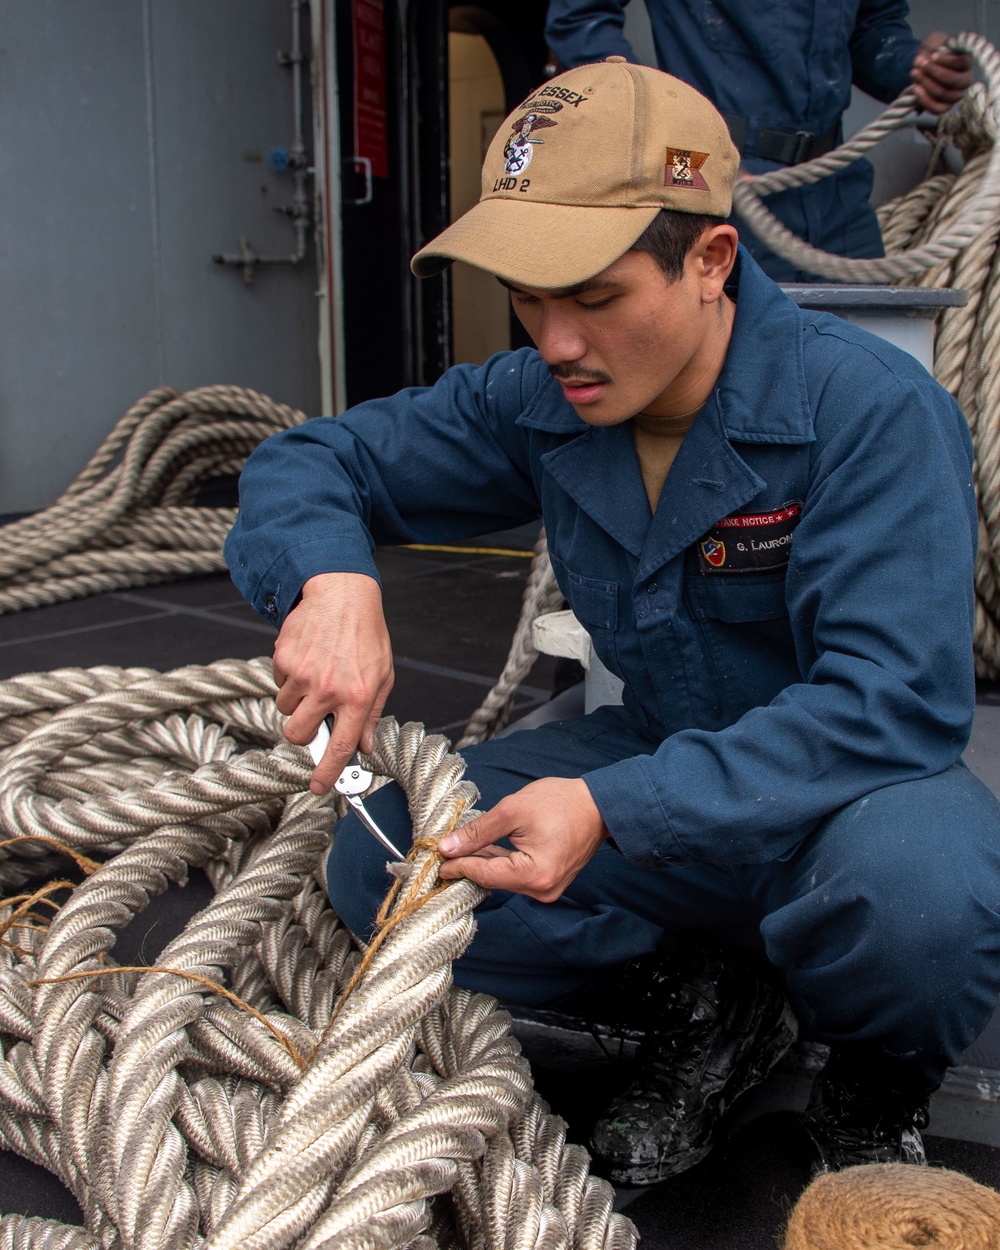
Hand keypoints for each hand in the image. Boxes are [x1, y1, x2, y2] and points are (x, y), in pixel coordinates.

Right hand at [272, 571, 393, 793]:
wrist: (342, 593)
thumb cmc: (365, 635)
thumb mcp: (382, 676)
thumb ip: (371, 715)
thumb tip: (365, 746)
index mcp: (357, 696)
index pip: (339, 746)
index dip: (327, 773)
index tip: (318, 787)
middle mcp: (328, 688)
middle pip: (297, 734)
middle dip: (302, 732)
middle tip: (314, 714)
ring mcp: (303, 674)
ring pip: (285, 709)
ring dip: (297, 700)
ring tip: (316, 675)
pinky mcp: (283, 658)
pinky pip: (278, 683)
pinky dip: (289, 677)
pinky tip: (308, 658)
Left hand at [437, 777, 607, 901]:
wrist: (598, 805)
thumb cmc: (561, 803)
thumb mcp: (512, 811)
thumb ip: (478, 832)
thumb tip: (447, 847)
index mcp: (534, 875)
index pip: (484, 874)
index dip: (457, 866)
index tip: (436, 858)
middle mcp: (542, 890)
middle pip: (493, 879)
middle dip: (467, 864)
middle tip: (443, 851)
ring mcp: (547, 888)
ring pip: (503, 878)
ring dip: (482, 862)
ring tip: (459, 848)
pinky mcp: (549, 881)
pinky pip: (516, 875)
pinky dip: (500, 862)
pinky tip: (483, 849)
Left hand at [910, 32, 971, 114]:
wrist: (922, 68)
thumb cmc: (931, 53)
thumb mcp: (933, 42)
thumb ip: (935, 42)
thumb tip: (933, 52)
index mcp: (966, 62)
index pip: (962, 63)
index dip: (947, 60)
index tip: (932, 56)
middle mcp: (965, 80)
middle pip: (953, 80)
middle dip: (934, 72)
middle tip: (920, 64)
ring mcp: (956, 95)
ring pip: (943, 93)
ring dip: (926, 83)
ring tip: (914, 72)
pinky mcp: (945, 107)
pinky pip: (938, 109)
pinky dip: (925, 100)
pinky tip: (916, 88)